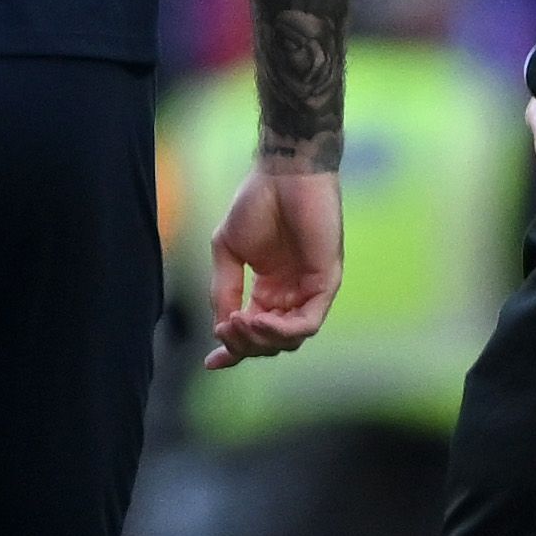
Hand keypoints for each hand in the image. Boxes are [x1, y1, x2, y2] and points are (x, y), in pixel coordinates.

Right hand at [203, 167, 341, 368]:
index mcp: (268, 289)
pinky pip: (307, 323)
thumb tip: (220, 327)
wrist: (283, 172)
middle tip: (224, 329)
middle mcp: (291, 294)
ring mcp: (310, 290)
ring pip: (289, 339)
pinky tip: (257, 320)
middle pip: (270, 342)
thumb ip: (223, 290)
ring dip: (260, 340)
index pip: (253, 331)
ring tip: (238, 322)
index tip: (209, 363)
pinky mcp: (326, 283)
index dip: (232, 350)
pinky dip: (282, 330)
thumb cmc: (257, 202)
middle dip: (243, 344)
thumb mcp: (227, 252)